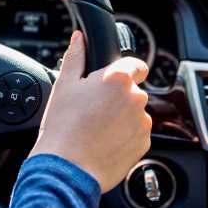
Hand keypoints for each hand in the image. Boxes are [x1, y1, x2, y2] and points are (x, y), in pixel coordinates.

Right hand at [29, 31, 151, 192]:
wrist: (67, 168)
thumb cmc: (63, 127)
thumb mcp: (64, 85)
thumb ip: (76, 56)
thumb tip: (79, 38)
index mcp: (118, 79)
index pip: (136, 65)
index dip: (125, 70)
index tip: (113, 80)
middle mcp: (136, 98)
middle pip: (132, 90)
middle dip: (117, 97)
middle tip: (94, 108)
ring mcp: (142, 123)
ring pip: (135, 113)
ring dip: (122, 117)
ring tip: (97, 128)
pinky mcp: (144, 144)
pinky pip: (137, 134)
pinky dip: (125, 136)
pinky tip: (104, 141)